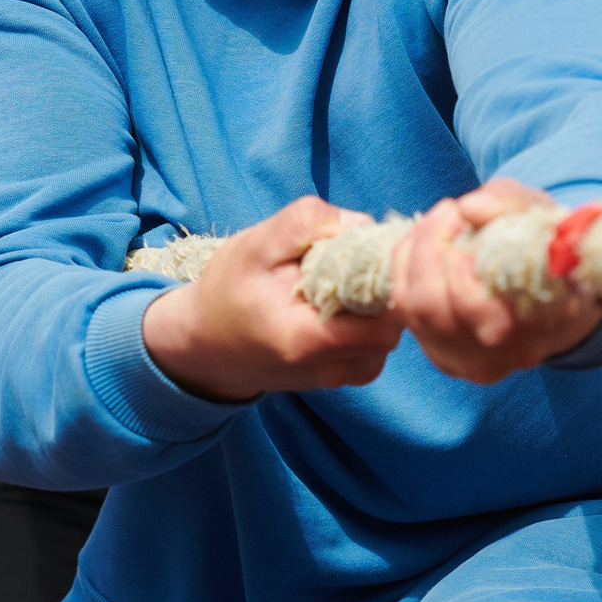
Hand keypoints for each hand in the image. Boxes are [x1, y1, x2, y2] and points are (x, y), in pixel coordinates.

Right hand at [141, 196, 403, 402]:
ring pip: (391, 332)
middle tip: (355, 256)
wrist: (207, 344)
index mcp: (307, 341)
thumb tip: (361, 224)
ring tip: (343, 277)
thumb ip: (305, 224)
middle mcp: (333, 369)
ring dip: (377, 300)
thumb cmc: (227, 292)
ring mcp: (342, 378)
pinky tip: (342, 296)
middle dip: (384, 284)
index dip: (389, 278)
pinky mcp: (346, 374)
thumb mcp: (254, 245)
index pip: (385, 320)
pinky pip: (378, 340)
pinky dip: (370, 315)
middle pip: (394, 324)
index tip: (371, 248)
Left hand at [389, 180, 601, 384]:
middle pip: (432, 309)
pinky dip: (404, 271)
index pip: (476, 308)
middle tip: (446, 211)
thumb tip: (470, 208)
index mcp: (538, 327)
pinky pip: (404, 313)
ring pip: (412, 311)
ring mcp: (469, 362)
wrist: (556, 295)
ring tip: (436, 223)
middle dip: (427, 249)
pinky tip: (423, 245)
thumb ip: (511, 205)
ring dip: (412, 256)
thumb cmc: (547, 251)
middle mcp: (502, 356)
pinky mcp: (444, 357)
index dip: (456, 262)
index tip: (462, 214)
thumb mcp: (540, 216)